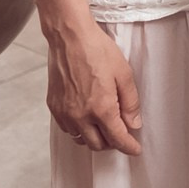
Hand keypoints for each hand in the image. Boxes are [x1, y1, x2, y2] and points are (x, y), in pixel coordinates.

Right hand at [45, 20, 142, 153]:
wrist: (69, 37)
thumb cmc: (97, 51)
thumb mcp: (123, 74)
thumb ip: (130, 102)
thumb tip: (134, 123)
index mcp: (101, 108)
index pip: (117, 138)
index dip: (128, 147)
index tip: (135, 150)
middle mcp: (80, 116)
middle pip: (98, 145)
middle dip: (112, 143)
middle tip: (121, 133)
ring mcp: (64, 113)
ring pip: (81, 139)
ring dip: (94, 138)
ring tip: (104, 125)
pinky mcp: (53, 107)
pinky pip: (68, 128)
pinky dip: (79, 129)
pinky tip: (86, 117)